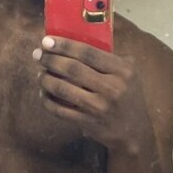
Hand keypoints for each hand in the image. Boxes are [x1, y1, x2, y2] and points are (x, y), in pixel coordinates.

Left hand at [34, 36, 151, 153]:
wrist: (134, 131)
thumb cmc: (128, 96)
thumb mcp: (128, 73)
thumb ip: (109, 58)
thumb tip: (76, 42)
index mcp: (121, 70)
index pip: (88, 53)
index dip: (64, 45)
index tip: (47, 40)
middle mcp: (111, 88)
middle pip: (72, 69)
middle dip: (50, 60)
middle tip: (38, 55)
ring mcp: (98, 107)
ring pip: (63, 89)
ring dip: (46, 79)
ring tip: (40, 74)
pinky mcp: (87, 123)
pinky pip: (60, 110)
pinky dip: (47, 101)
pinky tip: (44, 94)